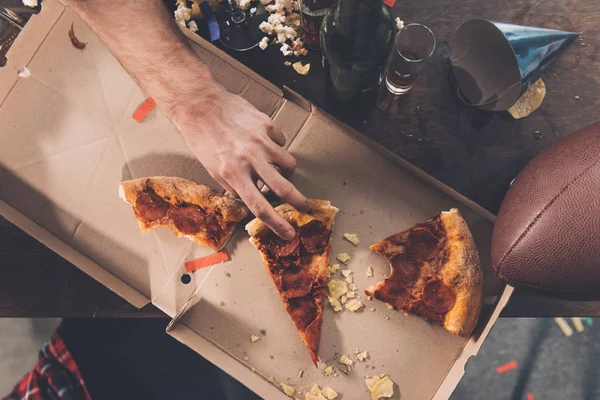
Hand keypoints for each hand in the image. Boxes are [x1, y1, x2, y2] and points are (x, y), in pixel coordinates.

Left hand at [173, 85, 308, 239]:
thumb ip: (233, 186)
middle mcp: (249, 159)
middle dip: (298, 201)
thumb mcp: (212, 169)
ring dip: (286, 170)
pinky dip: (277, 146)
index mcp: (233, 174)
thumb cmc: (202, 138)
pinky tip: (265, 143)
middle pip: (283, 188)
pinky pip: (281, 141)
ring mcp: (260, 141)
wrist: (201, 105)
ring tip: (277, 168)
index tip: (288, 233)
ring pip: (288, 164)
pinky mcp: (266, 125)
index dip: (277, 224)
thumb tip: (249, 199)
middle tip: (305, 207)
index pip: (259, 207)